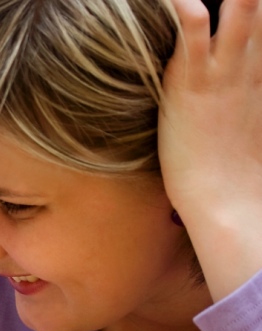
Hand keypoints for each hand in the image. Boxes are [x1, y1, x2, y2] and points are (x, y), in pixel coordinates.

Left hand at [160, 0, 261, 299]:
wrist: (222, 199)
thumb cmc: (228, 171)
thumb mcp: (245, 126)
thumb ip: (243, 99)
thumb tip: (232, 102)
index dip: (258, 12)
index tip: (252, 6)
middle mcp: (250, 67)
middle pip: (259, 13)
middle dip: (253, 0)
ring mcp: (222, 74)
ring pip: (241, 12)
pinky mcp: (191, 84)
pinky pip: (192, 35)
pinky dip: (187, 11)